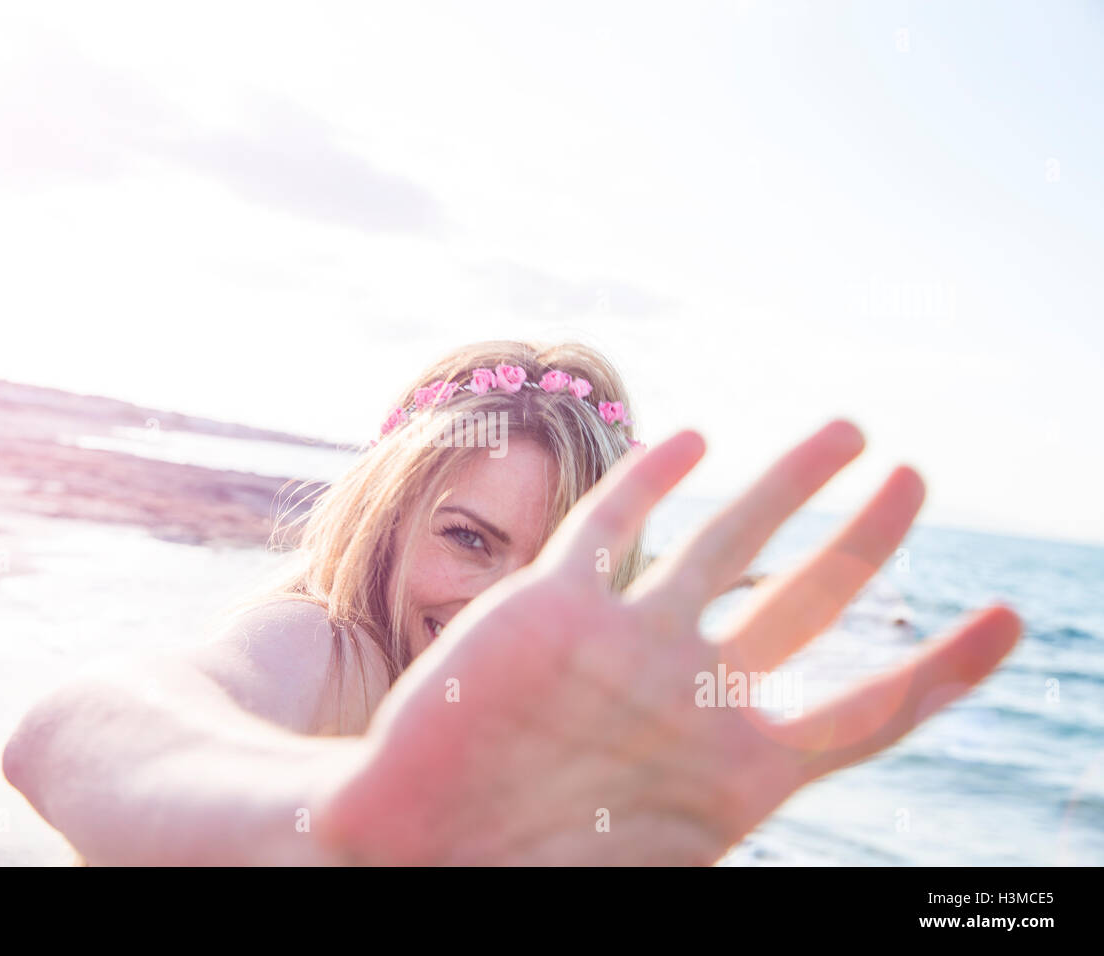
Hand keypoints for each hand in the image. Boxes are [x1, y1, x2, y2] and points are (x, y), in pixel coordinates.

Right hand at [313, 420, 1021, 863]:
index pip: (866, 708)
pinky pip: (612, 528)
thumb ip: (725, 824)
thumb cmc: (525, 878)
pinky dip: (651, 480)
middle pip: (804, 598)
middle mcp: (688, 692)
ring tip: (847, 433)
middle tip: (914, 480)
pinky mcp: (547, 606)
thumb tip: (851, 867)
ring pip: (722, 543)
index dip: (944, 666)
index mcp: (731, 769)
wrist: (414, 847)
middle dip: (865, 538)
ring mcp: (623, 643)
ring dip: (785, 484)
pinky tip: (692, 442)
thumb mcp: (662, 863)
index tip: (1008, 619)